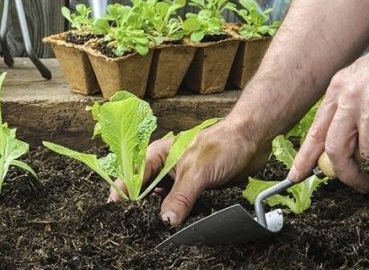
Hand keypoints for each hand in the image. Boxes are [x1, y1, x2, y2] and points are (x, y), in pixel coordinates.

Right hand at [108, 121, 269, 224]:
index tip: (118, 212)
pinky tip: (177, 225)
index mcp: (157, 155)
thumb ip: (180, 197)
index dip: (123, 195)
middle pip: (144, 192)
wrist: (251, 140)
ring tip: (155, 228)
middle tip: (138, 226)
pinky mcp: (193, 190)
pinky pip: (179, 206)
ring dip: (160, 214)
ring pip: (162, 201)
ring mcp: (178, 179)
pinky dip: (177, 216)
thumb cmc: (222, 144)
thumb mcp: (197, 172)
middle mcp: (164, 168)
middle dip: (141, 208)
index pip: (132, 178)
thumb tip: (165, 221)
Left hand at [289, 11, 368, 191]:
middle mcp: (349, 96)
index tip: (297, 175)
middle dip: (348, 174)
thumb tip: (354, 141)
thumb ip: (355, 106)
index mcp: (339, 88)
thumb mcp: (368, 79)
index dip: (305, 157)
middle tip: (362, 184)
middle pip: (336, 150)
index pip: (316, 131)